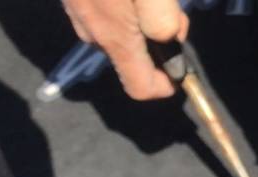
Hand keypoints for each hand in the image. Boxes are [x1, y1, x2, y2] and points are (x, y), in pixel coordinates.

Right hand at [63, 0, 189, 99]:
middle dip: (157, 43)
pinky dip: (120, 5)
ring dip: (138, 20)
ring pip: (116, 32)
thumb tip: (169, 40)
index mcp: (114, 39)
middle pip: (132, 58)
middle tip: (168, 7)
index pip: (141, 88)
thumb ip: (163, 22)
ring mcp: (76, 12)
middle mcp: (92, 33)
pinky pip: (101, 11)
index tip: (181, 64)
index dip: (165, 85)